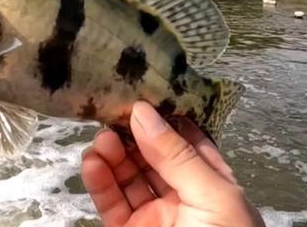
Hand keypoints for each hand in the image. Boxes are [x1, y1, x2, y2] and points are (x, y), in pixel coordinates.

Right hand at [81, 101, 263, 226]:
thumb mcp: (214, 197)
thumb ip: (178, 156)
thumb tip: (144, 112)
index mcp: (214, 182)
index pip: (186, 139)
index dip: (163, 116)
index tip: (139, 93)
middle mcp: (182, 195)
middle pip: (151, 154)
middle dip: (132, 133)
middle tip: (112, 113)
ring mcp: (154, 215)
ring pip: (127, 176)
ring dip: (112, 155)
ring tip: (102, 140)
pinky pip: (110, 203)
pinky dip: (99, 181)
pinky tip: (92, 162)